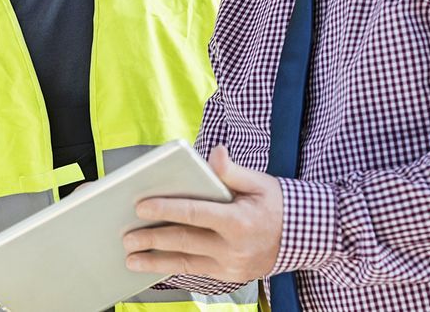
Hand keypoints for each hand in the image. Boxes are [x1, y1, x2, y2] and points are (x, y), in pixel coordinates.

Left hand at [122, 145, 283, 282]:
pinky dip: (172, 268)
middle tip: (126, 238)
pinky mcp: (229, 277)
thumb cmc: (276, 204)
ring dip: (156, 261)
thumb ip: (232, 171)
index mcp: (240, 221)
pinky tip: (153, 265)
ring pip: (186, 263)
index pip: (196, 213)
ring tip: (130, 259)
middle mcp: (234, 247)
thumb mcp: (259, 182)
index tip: (141, 206)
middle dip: (152, 239)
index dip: (167, 209)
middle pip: (185, 242)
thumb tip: (215, 153)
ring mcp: (231, 266)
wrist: (303, 237)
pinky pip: (195, 272)